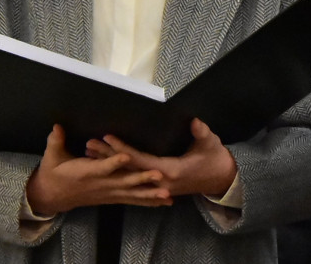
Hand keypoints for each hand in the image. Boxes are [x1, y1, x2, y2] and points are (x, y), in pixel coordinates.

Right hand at [24, 125, 172, 214]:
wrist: (50, 197)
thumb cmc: (52, 174)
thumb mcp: (51, 157)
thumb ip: (55, 141)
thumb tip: (57, 126)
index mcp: (86, 173)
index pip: (102, 168)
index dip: (114, 162)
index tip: (127, 156)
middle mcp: (100, 185)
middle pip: (123, 182)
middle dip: (142, 179)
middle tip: (159, 175)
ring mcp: (107, 194)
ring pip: (131, 195)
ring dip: (150, 194)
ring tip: (166, 193)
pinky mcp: (111, 198)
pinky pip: (131, 200)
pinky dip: (147, 202)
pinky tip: (162, 202)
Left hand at [86, 118, 237, 198]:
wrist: (222, 179)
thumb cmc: (215, 159)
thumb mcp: (211, 144)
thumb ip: (202, 133)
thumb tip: (195, 122)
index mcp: (170, 171)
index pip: (140, 160)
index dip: (122, 150)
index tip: (107, 137)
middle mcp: (160, 182)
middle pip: (127, 170)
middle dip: (107, 158)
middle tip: (88, 145)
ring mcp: (158, 188)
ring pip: (127, 178)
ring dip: (108, 166)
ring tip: (89, 154)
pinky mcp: (158, 189)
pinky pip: (134, 182)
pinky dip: (118, 174)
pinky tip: (106, 168)